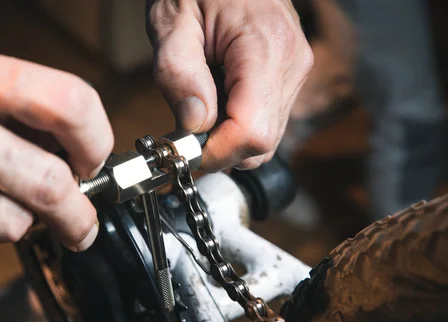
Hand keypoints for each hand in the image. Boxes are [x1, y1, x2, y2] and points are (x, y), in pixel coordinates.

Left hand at [147, 0, 312, 170]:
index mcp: (265, 48)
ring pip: (265, 138)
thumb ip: (178, 73)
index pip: (252, 132)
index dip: (217, 154)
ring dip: (226, 139)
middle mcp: (291, 64)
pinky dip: (236, 126)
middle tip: (181, 138)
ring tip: (196, 112)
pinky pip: (266, 120)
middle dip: (219, 151)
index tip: (184, 154)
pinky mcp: (289, 76)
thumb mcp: (171, 21)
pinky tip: (215, 103)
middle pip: (261, 143)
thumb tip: (194, 125)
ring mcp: (294, 71)